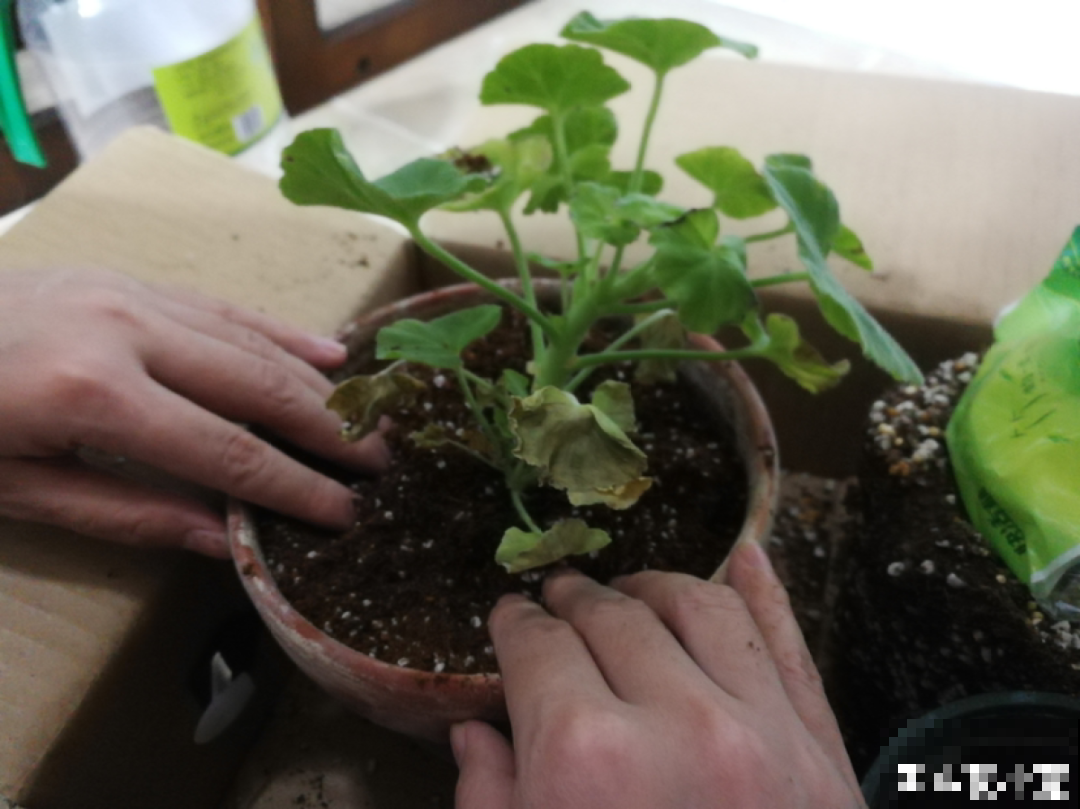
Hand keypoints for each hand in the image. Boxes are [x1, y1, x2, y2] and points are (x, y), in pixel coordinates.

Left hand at [0, 269, 385, 557]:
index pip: (226, 450)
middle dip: (327, 431)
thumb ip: (129, 514)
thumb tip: (225, 538)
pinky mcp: (127, 278)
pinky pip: (221, 304)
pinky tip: (326, 353)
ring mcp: (130, 293)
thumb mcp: (18, 492)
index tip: (347, 514)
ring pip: (249, 340)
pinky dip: (278, 332)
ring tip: (368, 419)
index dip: (293, 487)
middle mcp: (127, 330)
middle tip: (383, 465)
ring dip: (316, 384)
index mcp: (94, 395)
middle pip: (256, 387)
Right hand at [452, 541, 865, 808]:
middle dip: (574, 599)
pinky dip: (767, 590)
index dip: (515, 624)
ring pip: (701, 605)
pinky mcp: (822, 752)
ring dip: (655, 585)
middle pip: (611, 617)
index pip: (537, 648)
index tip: (508, 616)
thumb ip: (491, 803)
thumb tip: (476, 734)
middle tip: (557, 597)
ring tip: (629, 591)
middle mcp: (677, 722)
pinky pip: (789, 643)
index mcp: (585, 759)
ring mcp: (762, 730)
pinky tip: (745, 554)